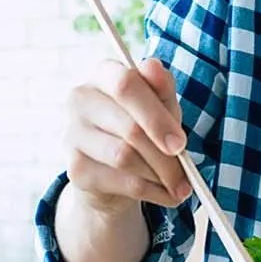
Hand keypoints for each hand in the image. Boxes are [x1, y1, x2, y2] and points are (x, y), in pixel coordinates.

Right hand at [61, 57, 191, 214]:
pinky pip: (121, 182)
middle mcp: (81, 99)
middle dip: (165, 157)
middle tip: (187, 176)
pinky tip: (164, 194)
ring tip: (177, 186)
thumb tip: (154, 67)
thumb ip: (161, 87)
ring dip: (159, 177)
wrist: (113, 172)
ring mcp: (73, 134)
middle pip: (129, 128)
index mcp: (104, 74)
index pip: (126, 85)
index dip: (156, 117)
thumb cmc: (142, 128)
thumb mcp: (160, 105)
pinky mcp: (74, 168)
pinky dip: (151, 192)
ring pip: (124, 158)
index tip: (180, 144)